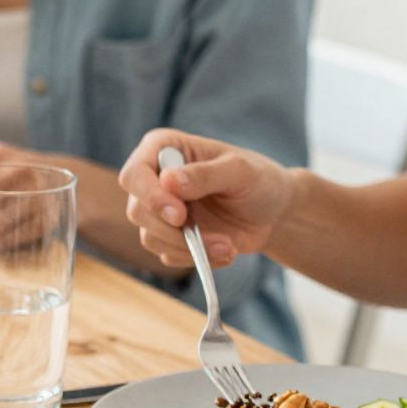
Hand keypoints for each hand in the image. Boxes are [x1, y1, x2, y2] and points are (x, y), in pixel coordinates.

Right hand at [119, 129, 297, 268]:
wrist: (272, 213)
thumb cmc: (258, 180)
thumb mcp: (239, 171)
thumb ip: (205, 174)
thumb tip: (168, 181)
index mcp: (165, 149)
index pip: (134, 174)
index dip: (150, 196)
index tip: (179, 215)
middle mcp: (155, 179)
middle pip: (137, 210)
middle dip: (172, 230)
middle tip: (208, 237)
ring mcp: (160, 210)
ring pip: (150, 237)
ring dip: (190, 248)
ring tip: (227, 246)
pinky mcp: (169, 237)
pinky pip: (167, 255)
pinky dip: (196, 258)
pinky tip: (223, 251)